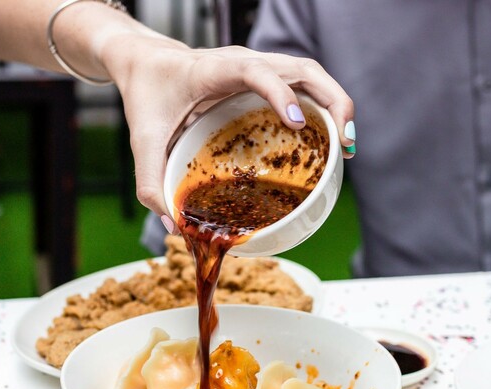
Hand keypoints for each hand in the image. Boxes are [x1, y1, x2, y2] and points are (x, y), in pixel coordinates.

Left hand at [100, 36, 354, 217]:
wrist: (145, 62)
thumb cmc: (147, 93)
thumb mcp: (141, 139)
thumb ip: (151, 182)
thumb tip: (175, 225)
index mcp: (213, 70)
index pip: (256, 70)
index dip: (281, 93)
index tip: (298, 124)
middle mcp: (243, 60)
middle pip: (302, 68)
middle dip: (332, 100)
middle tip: (345, 142)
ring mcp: (258, 65)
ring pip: (311, 73)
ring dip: (337, 103)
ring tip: (349, 145)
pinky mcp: (265, 75)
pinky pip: (304, 85)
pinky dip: (324, 106)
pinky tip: (332, 138)